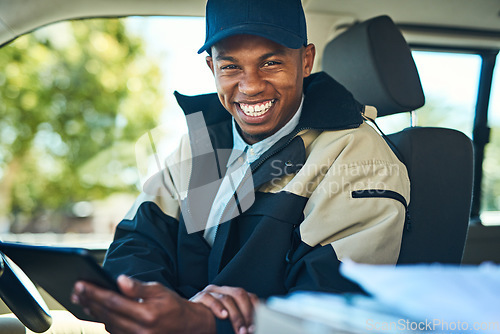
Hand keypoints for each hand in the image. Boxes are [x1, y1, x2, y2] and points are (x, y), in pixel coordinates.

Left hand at [71, 275, 215, 333]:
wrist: (187, 327)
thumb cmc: (173, 306)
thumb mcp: (160, 291)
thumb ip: (139, 287)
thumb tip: (120, 280)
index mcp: (147, 314)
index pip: (114, 302)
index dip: (95, 292)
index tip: (81, 284)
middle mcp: (140, 331)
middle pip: (106, 314)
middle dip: (89, 300)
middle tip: (76, 289)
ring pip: (107, 324)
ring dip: (92, 311)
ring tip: (81, 298)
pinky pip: (113, 331)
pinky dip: (103, 320)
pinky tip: (95, 310)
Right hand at [190, 285, 258, 333]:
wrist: (188, 321)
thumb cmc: (210, 324)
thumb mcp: (228, 322)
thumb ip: (240, 320)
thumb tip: (254, 328)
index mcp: (232, 293)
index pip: (249, 296)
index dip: (256, 309)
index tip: (260, 323)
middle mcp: (222, 290)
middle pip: (240, 294)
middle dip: (247, 313)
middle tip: (250, 329)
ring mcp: (211, 291)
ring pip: (227, 298)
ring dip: (236, 317)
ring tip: (241, 331)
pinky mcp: (199, 296)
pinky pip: (208, 298)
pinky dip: (217, 307)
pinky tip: (223, 316)